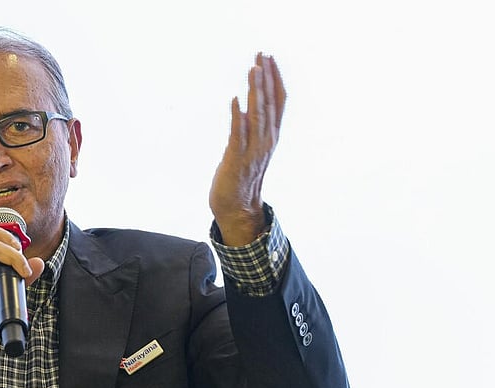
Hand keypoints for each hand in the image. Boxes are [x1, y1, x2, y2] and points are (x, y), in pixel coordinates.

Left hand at [209, 53, 285, 245]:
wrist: (236, 207)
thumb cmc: (241, 176)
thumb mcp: (250, 147)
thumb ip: (251, 128)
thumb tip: (245, 106)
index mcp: (270, 136)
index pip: (278, 102)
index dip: (275, 79)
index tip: (269, 57)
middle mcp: (266, 141)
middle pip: (268, 104)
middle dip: (266, 78)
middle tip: (261, 54)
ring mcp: (253, 150)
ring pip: (256, 116)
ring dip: (255, 92)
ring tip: (252, 70)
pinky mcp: (237, 160)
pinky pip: (238, 136)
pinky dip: (238, 118)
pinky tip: (236, 101)